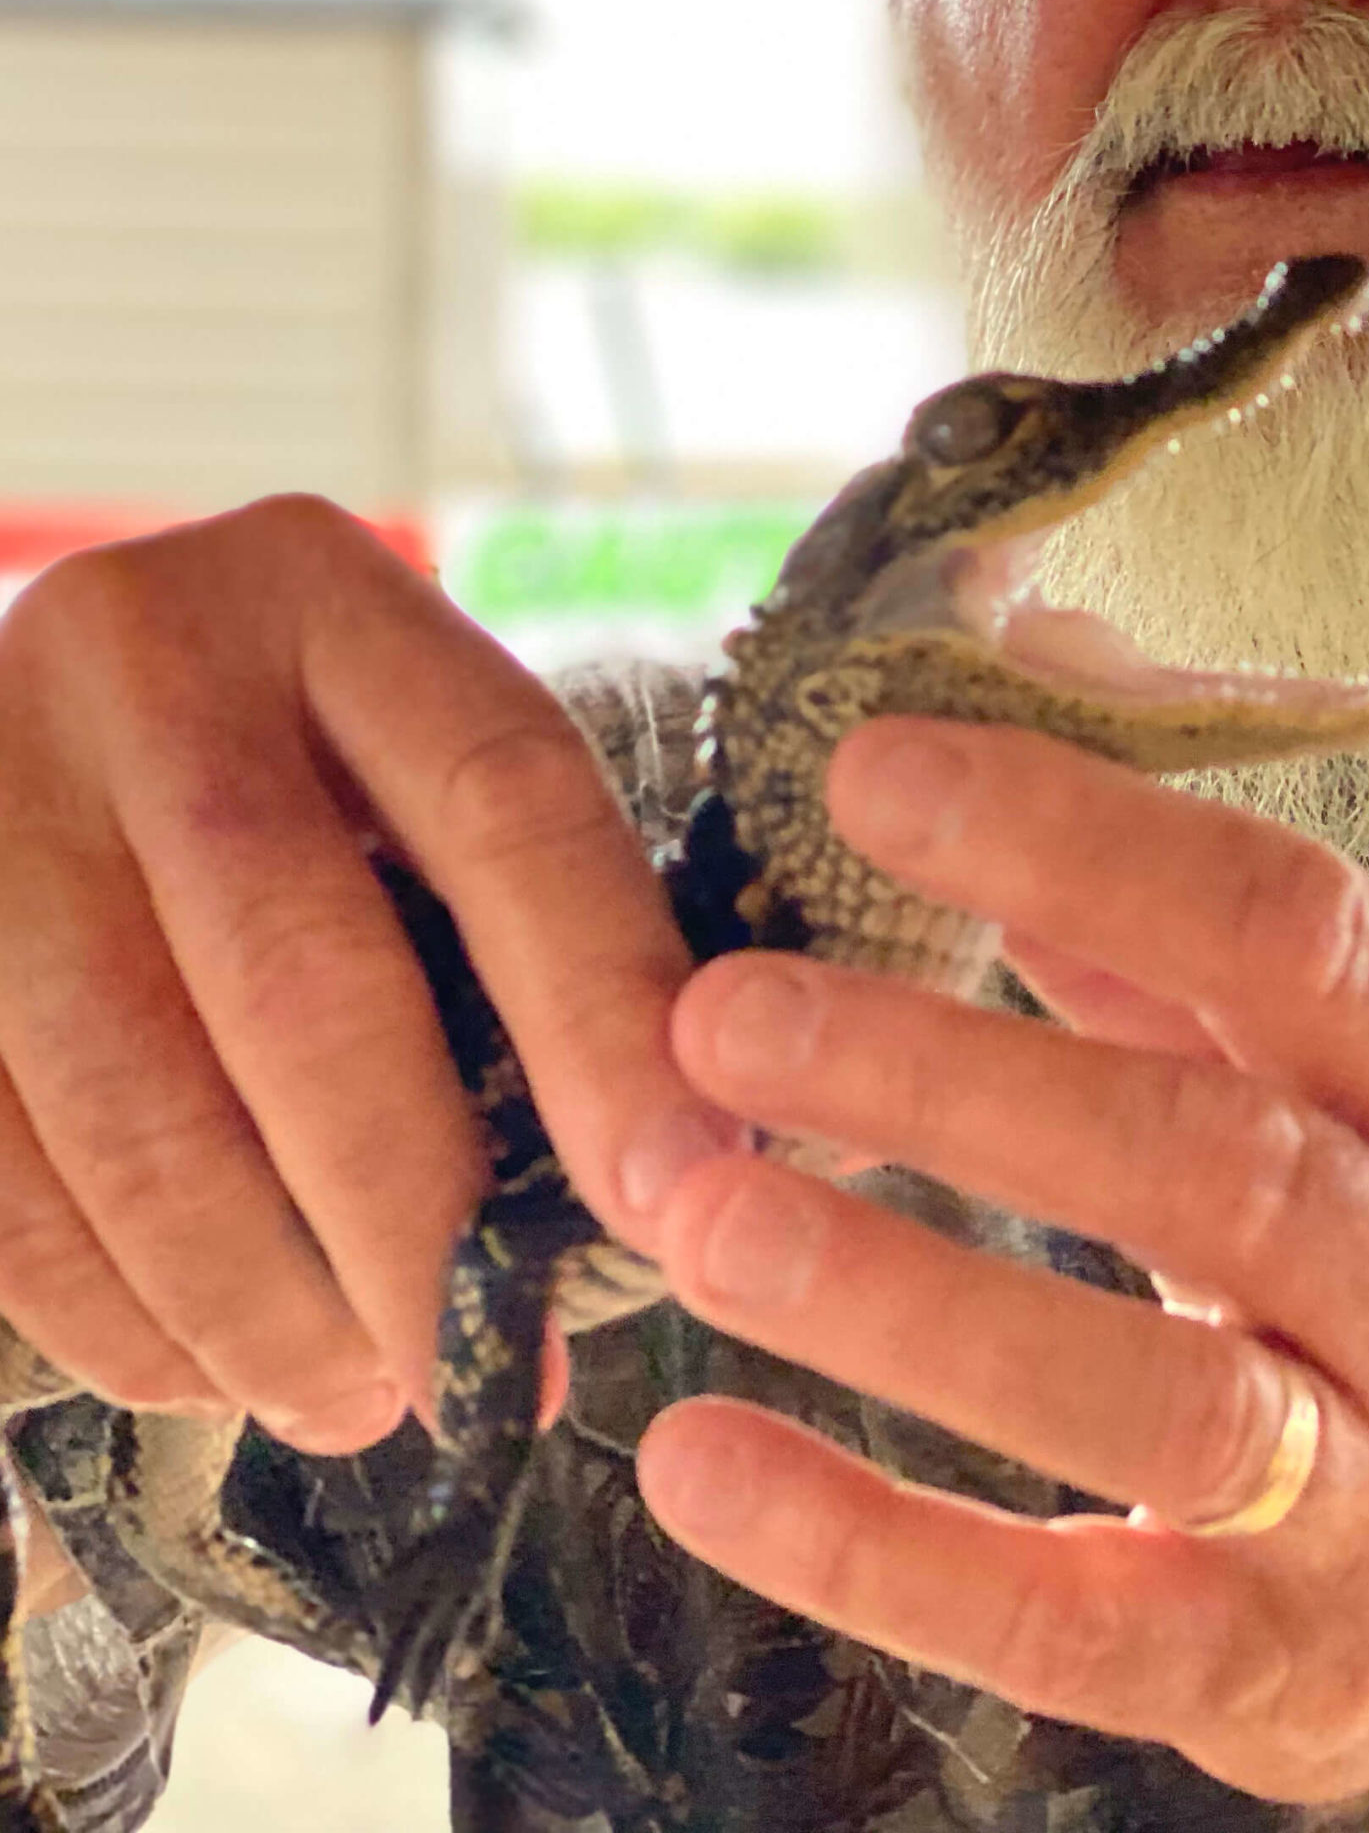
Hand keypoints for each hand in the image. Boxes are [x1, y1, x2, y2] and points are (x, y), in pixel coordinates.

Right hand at [0, 498, 731, 1450]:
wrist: (60, 694)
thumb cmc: (298, 752)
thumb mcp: (414, 753)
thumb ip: (526, 909)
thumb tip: (671, 1177)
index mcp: (336, 600)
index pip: (505, 805)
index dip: (600, 1015)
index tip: (676, 1198)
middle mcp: (143, 664)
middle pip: (300, 978)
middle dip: (409, 1215)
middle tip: (490, 1374)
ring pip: (131, 1101)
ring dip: (259, 1296)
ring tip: (362, 1398)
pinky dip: (111, 1307)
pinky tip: (208, 1372)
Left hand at [635, 718, 1368, 1805]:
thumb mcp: (1356, 1095)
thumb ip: (1178, 953)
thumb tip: (991, 736)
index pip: (1304, 935)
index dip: (1089, 843)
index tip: (872, 773)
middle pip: (1220, 1163)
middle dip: (959, 1078)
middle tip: (724, 1007)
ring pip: (1154, 1401)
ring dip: (907, 1300)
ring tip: (696, 1212)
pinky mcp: (1278, 1677)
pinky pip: (1066, 1623)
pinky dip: (873, 1550)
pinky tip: (700, 1463)